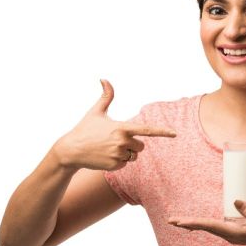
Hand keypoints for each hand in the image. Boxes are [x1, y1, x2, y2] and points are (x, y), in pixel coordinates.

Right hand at [53, 79, 176, 170]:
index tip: (174, 133)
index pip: (147, 130)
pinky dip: (118, 161)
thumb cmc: (84, 129)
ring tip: (109, 149)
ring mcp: (118, 155)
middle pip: (141, 146)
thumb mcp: (96, 112)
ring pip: (134, 156)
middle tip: (116, 141)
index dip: (162, 131)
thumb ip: (106, 96)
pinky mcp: (114, 166)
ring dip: (126, 153)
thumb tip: (104, 79)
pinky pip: (125, 164)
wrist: (71, 150)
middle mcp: (122, 142)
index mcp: (122, 127)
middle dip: (133, 144)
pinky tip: (105, 157)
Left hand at [167, 200, 245, 245]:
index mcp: (235, 234)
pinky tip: (196, 224)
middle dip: (188, 224)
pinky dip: (203, 224)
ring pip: (209, 228)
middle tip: (170, 220)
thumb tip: (235, 201)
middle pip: (205, 228)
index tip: (180, 222)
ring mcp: (232, 234)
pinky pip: (215, 227)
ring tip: (178, 222)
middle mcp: (231, 236)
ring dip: (194, 224)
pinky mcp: (236, 231)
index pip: (210, 226)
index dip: (194, 222)